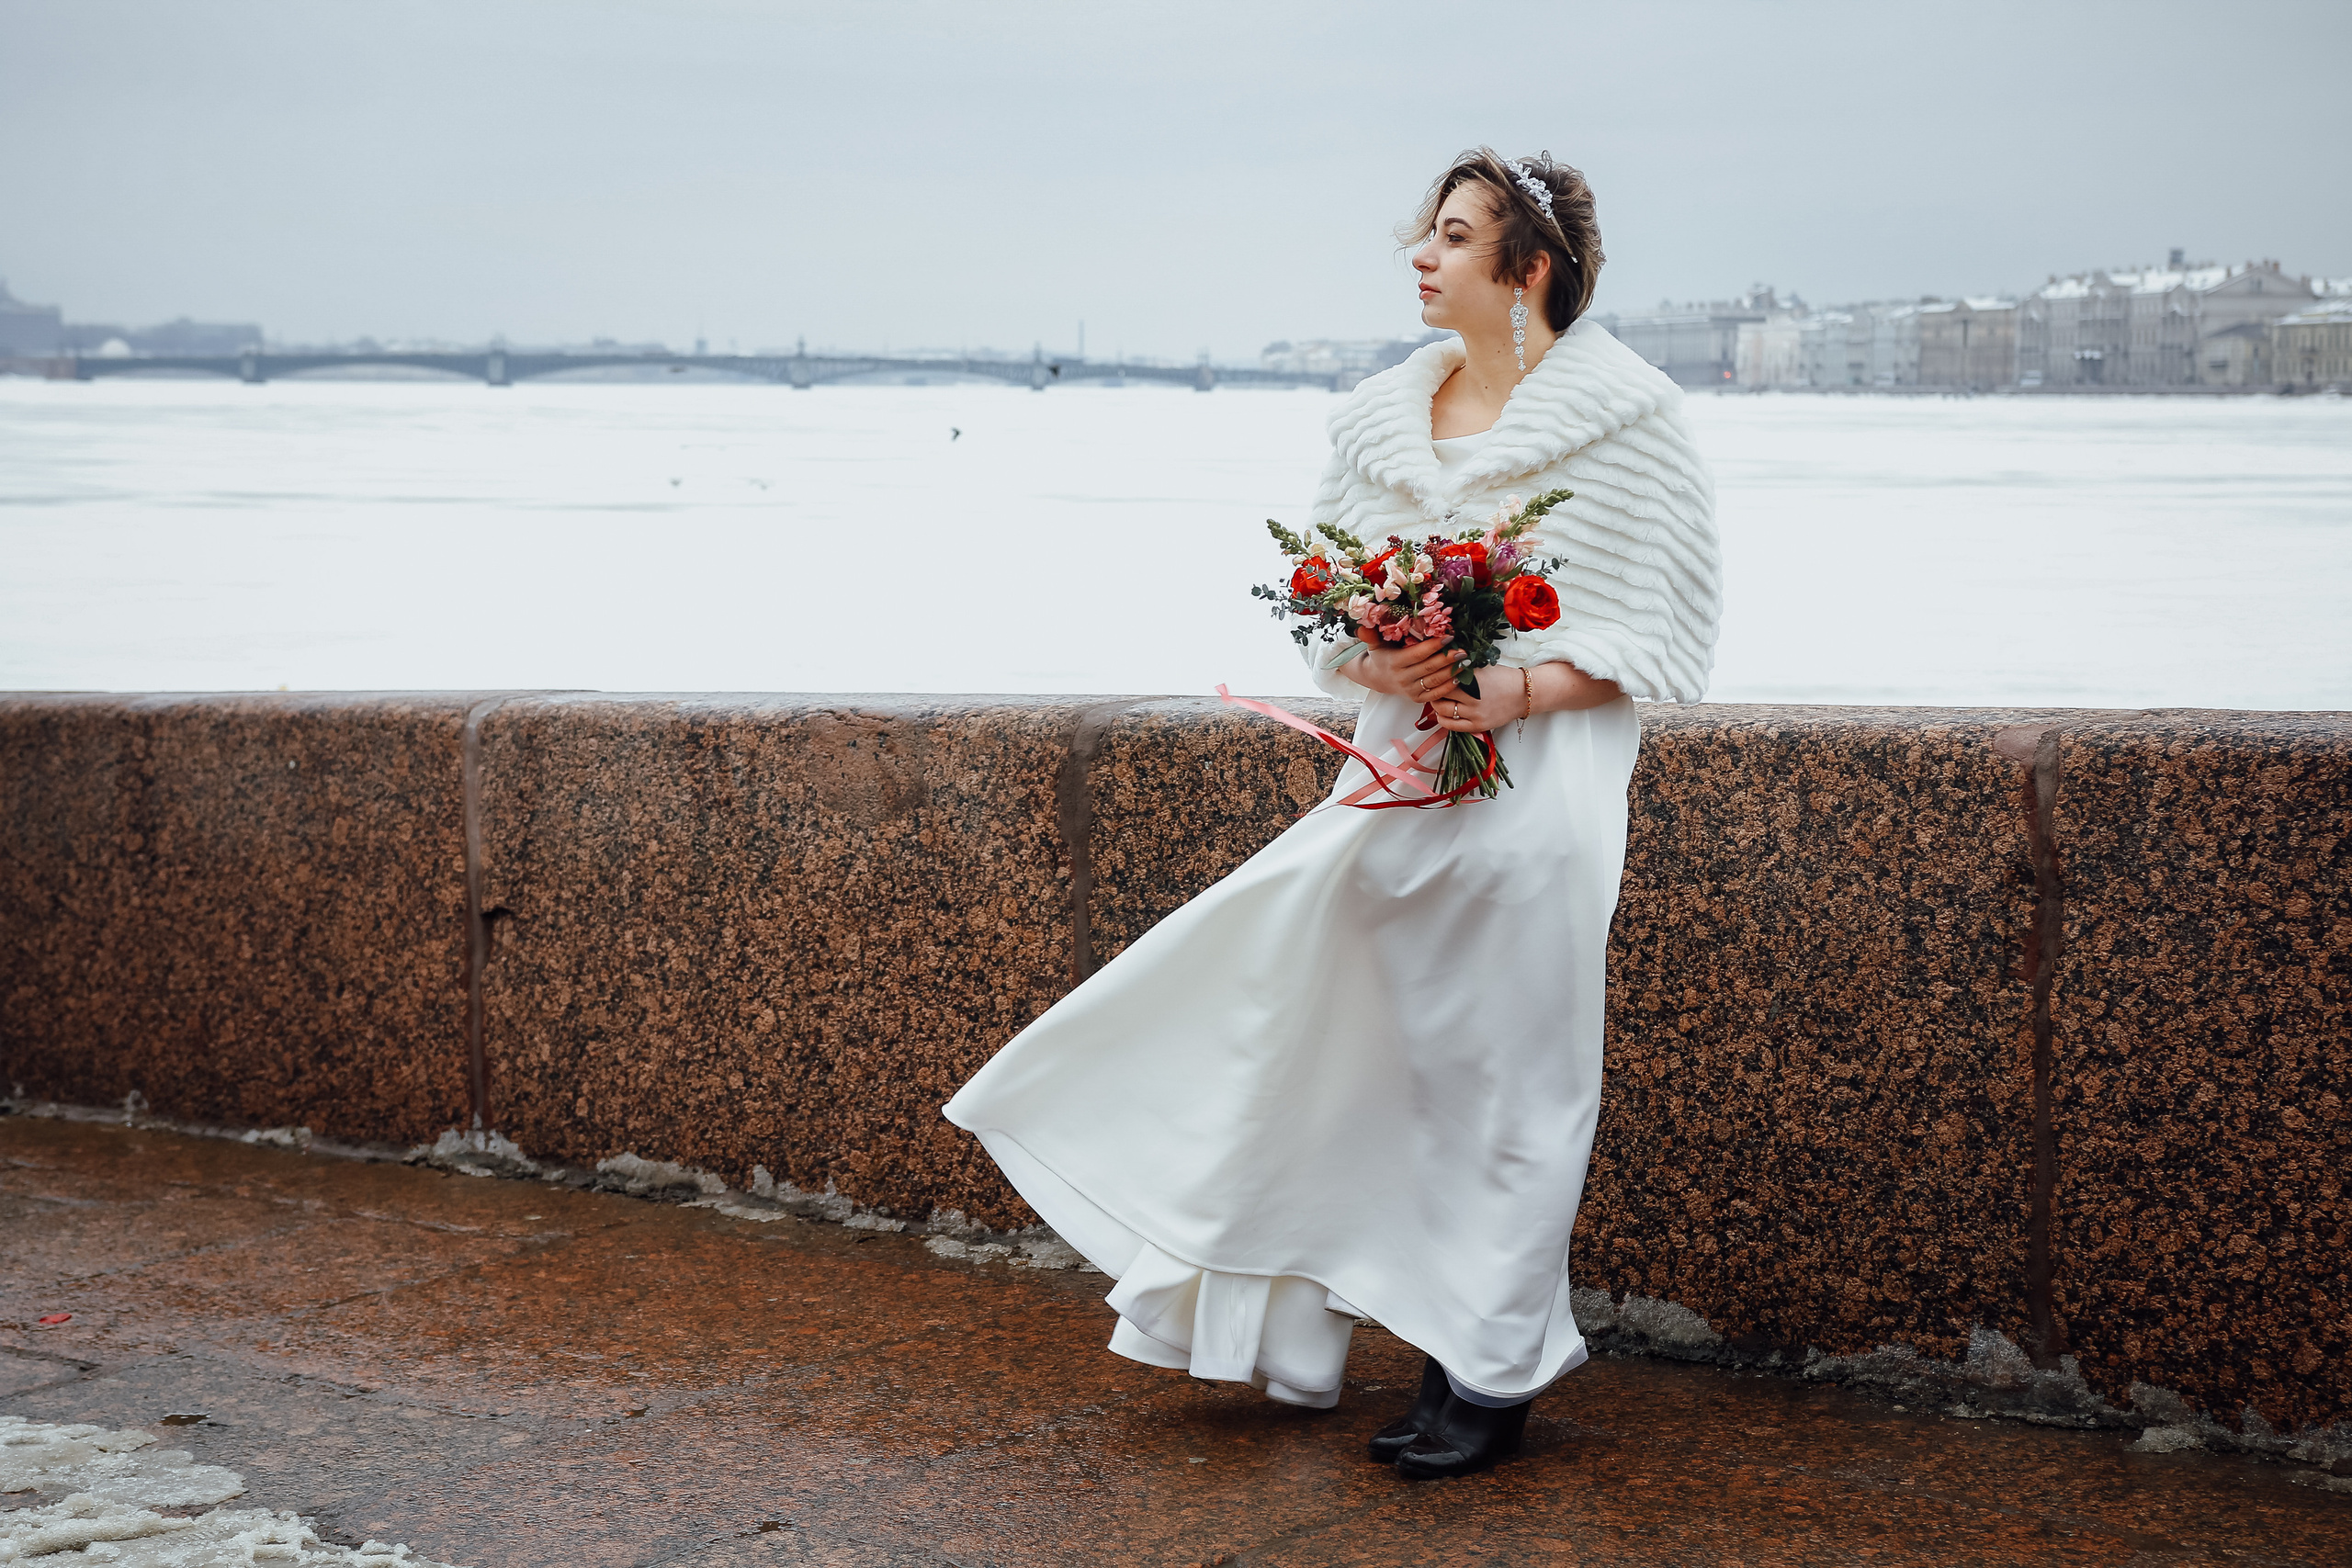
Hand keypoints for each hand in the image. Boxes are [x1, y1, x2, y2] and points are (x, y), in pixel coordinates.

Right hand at [1342, 627, 1463, 703]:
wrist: (1378, 679)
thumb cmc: (1382, 656)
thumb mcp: (1375, 645)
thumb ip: (1370, 635)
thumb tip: (1362, 626)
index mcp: (1394, 663)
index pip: (1417, 654)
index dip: (1433, 646)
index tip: (1449, 636)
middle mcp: (1402, 678)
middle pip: (1428, 668)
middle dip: (1447, 659)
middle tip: (1463, 650)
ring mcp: (1410, 690)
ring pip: (1434, 681)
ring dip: (1452, 672)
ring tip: (1466, 662)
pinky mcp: (1417, 699)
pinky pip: (1435, 694)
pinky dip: (1448, 687)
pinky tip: (1459, 678)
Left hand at [1428, 667, 1525, 733]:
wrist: (1523, 694)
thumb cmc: (1503, 678)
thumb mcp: (1482, 667)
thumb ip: (1463, 668)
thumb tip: (1442, 666)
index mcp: (1474, 679)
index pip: (1443, 677)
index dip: (1435, 676)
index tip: (1431, 675)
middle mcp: (1473, 697)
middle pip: (1441, 694)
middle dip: (1434, 691)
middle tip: (1431, 688)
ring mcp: (1475, 713)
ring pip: (1444, 710)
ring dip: (1436, 705)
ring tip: (1437, 700)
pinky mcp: (1478, 725)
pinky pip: (1452, 726)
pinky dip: (1443, 720)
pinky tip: (1441, 714)